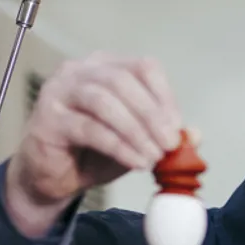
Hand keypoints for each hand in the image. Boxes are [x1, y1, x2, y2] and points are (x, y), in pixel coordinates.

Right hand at [3, 53, 182, 236]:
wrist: (50, 178)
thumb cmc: (91, 152)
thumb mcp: (135, 141)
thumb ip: (162, 134)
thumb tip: (195, 134)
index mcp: (104, 66)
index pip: (142, 68)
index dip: (164, 96)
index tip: (178, 128)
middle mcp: (79, 70)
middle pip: (123, 81)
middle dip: (152, 114)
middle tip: (170, 144)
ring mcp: (59, 91)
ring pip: (105, 101)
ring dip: (136, 131)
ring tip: (154, 157)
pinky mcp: (48, 118)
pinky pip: (91, 129)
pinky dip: (119, 146)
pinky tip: (136, 162)